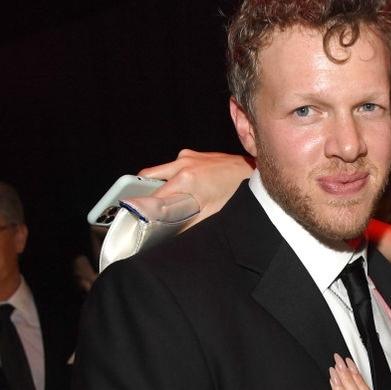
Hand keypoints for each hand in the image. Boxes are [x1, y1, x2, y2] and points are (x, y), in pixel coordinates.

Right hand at [139, 149, 253, 226]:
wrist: (250, 173)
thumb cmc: (233, 192)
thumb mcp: (210, 214)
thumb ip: (188, 224)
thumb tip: (173, 235)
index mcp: (185, 179)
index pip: (154, 194)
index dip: (145, 205)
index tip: (140, 213)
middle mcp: (182, 163)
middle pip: (148, 176)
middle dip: (145, 191)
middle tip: (149, 205)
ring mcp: (187, 156)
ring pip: (160, 170)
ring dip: (160, 183)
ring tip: (170, 198)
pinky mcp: (192, 154)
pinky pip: (173, 166)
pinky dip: (173, 177)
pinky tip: (184, 188)